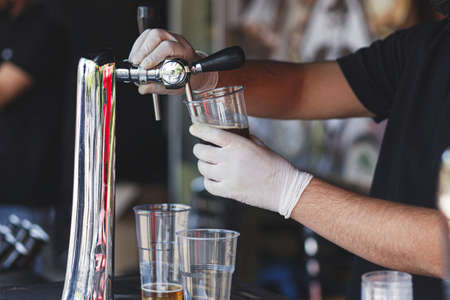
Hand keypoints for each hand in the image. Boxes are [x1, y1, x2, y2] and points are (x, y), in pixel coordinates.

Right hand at [128, 29, 217, 94]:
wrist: (194, 70)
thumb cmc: (187, 76)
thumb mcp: (176, 85)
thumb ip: (159, 87)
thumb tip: (143, 88)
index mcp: (185, 51)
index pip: (168, 47)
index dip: (153, 56)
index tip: (144, 67)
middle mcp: (178, 41)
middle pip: (157, 35)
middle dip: (144, 50)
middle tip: (136, 63)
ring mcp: (169, 36)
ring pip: (151, 33)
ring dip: (139, 48)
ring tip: (134, 61)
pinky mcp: (161, 36)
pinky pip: (146, 35)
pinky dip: (138, 46)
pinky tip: (135, 56)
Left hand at [190, 124, 312, 217]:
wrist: (285, 189)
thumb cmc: (276, 166)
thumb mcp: (261, 145)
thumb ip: (244, 138)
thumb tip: (232, 133)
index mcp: (239, 146)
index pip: (212, 134)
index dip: (199, 130)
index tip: (193, 129)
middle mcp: (231, 161)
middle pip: (202, 152)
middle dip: (198, 148)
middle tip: (200, 148)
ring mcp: (228, 177)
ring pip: (203, 168)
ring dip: (203, 164)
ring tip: (208, 163)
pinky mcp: (229, 192)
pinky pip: (208, 185)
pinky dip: (207, 180)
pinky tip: (213, 178)